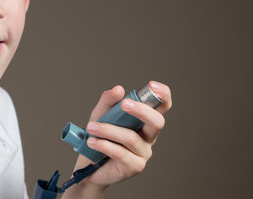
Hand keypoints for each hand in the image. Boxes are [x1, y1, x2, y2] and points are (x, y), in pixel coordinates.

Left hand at [63, 81, 171, 197]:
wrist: (89, 165)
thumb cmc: (99, 136)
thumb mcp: (100, 114)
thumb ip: (108, 101)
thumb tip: (119, 89)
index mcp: (144, 121)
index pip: (162, 106)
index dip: (163, 94)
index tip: (151, 85)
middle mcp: (148, 136)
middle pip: (157, 122)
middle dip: (142, 110)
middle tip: (124, 104)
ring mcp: (143, 153)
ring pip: (131, 137)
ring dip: (109, 130)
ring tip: (91, 128)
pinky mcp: (135, 166)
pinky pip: (121, 153)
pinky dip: (104, 145)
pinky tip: (92, 142)